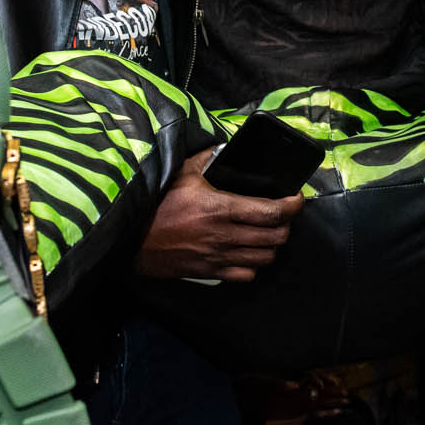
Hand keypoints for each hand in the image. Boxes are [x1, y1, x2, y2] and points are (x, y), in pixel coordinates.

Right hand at [136, 148, 304, 280]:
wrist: (128, 237)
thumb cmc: (154, 203)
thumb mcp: (181, 172)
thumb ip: (208, 159)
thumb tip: (226, 149)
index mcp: (221, 208)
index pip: (272, 212)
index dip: (293, 205)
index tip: (296, 198)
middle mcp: (224, 236)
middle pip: (275, 237)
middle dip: (286, 224)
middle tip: (282, 214)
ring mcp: (217, 257)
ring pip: (264, 258)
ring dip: (272, 245)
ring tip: (268, 232)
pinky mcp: (209, 272)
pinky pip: (245, 275)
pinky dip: (253, 265)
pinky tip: (247, 252)